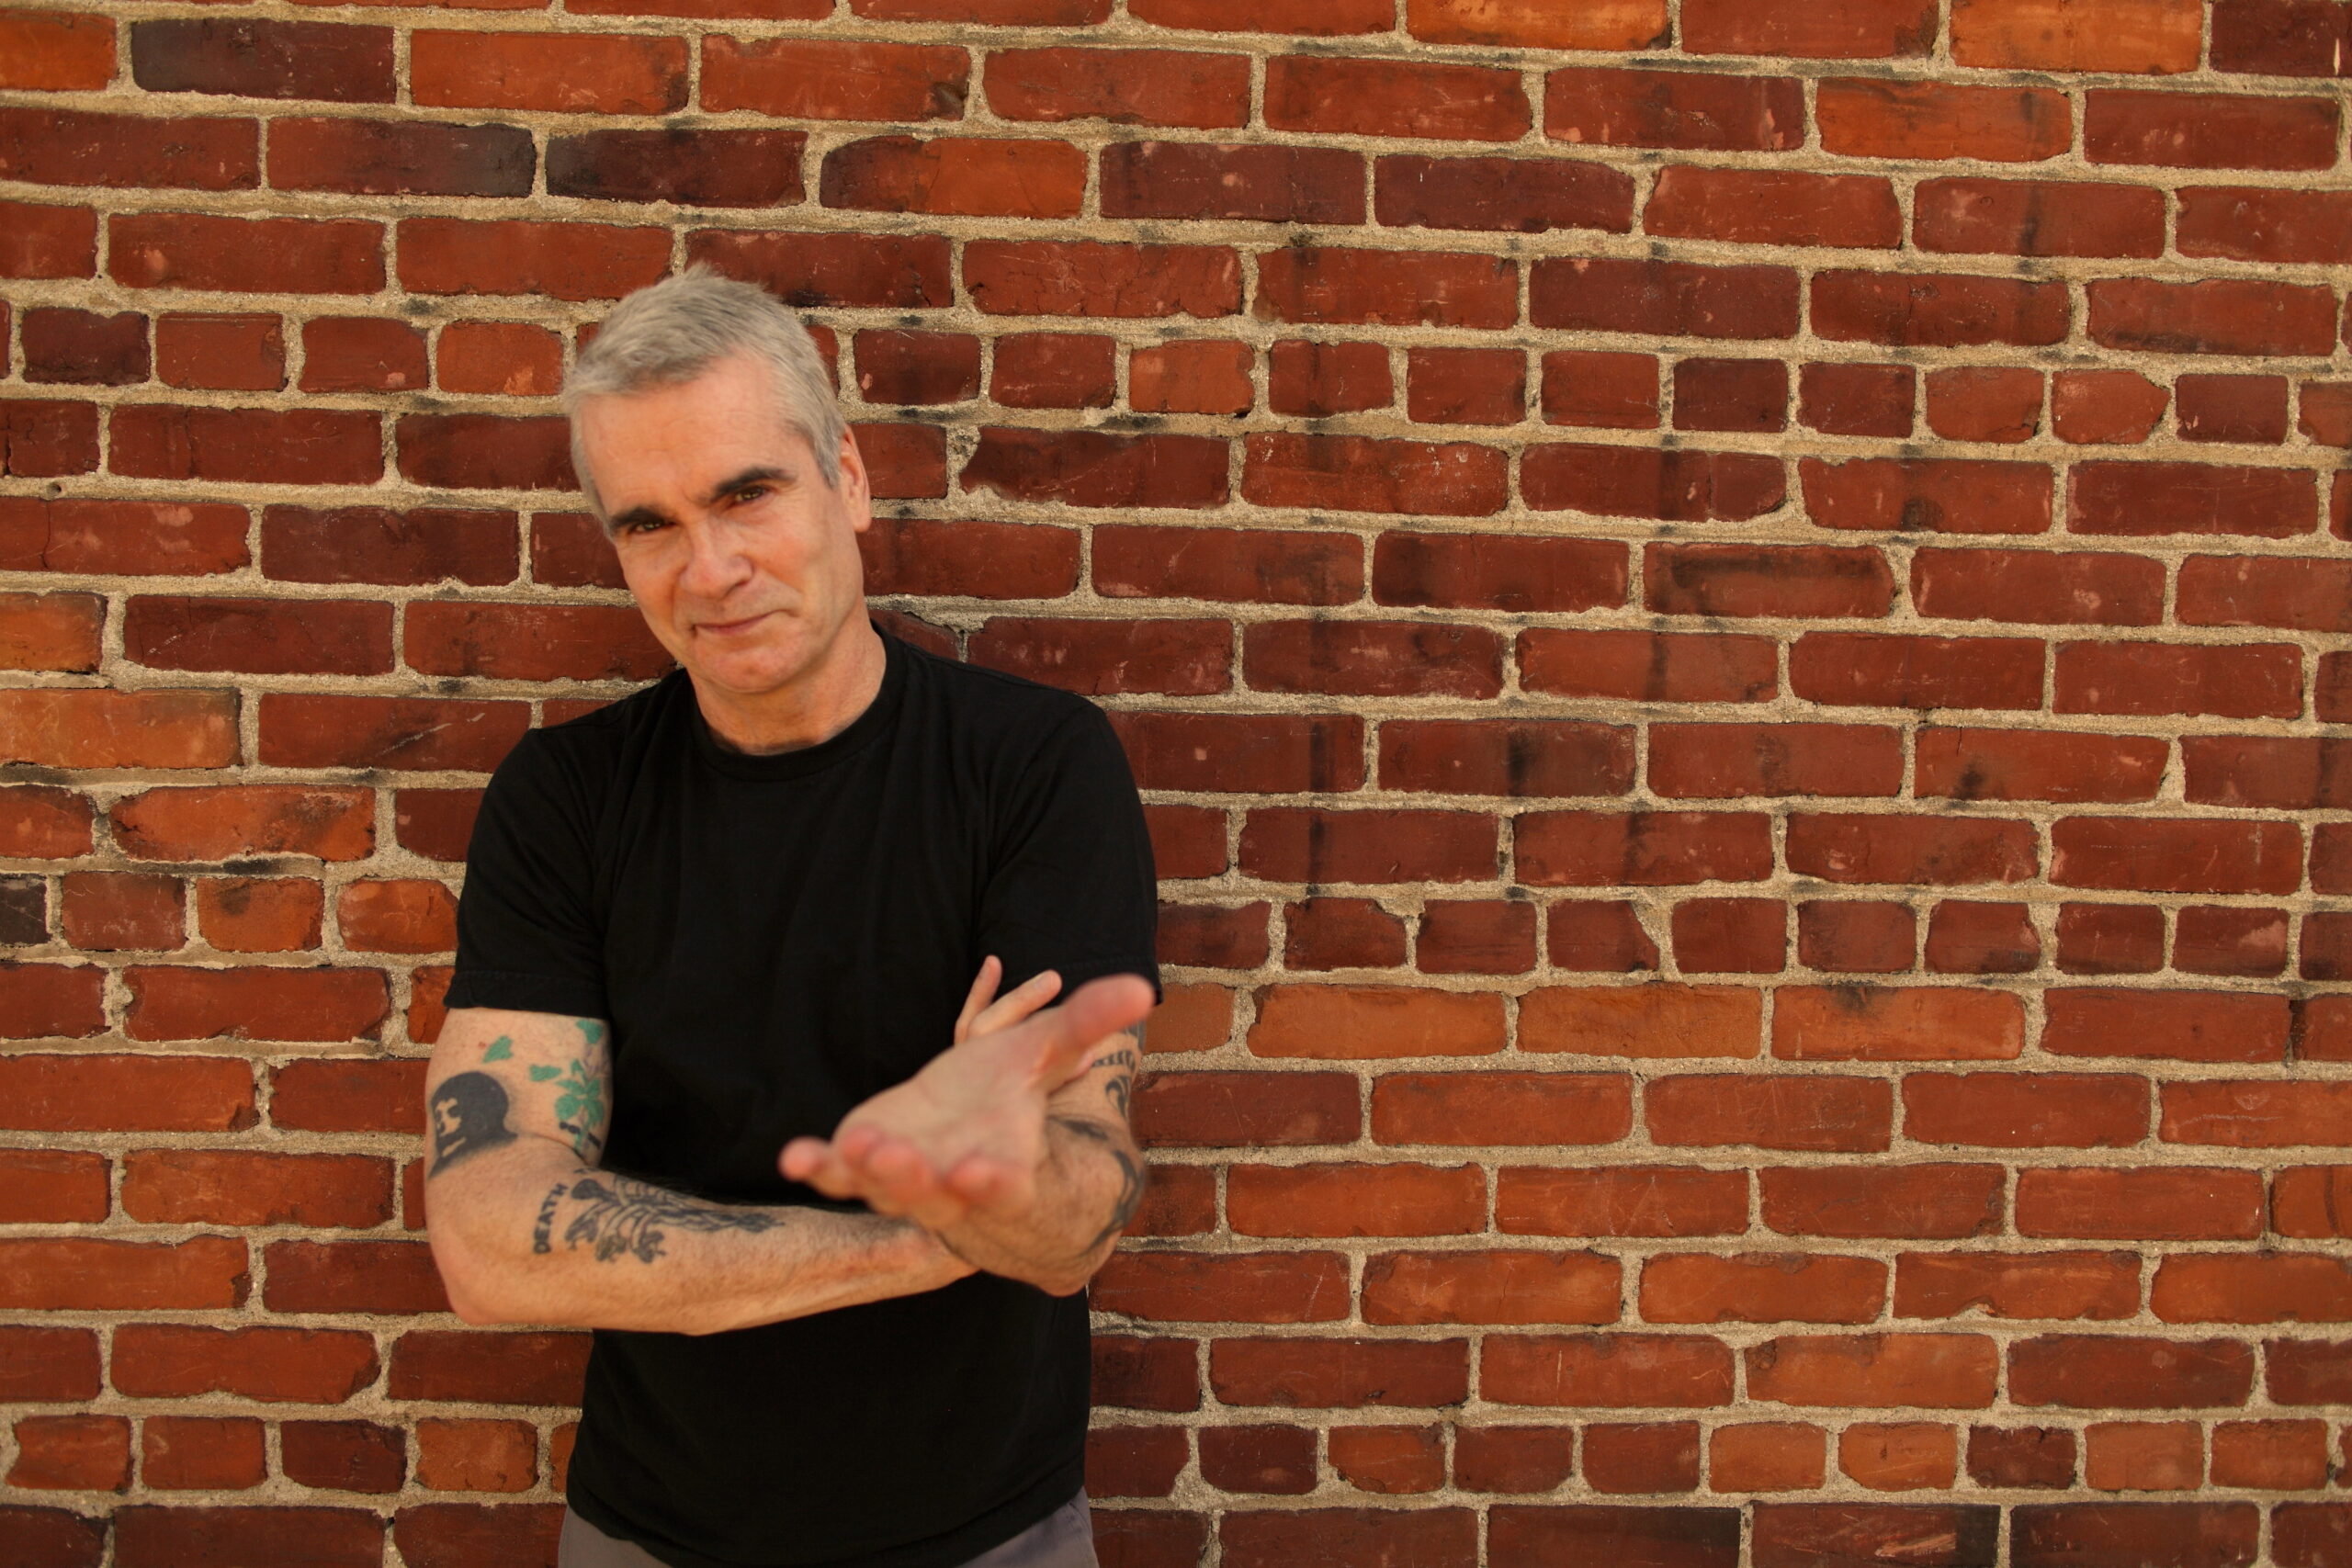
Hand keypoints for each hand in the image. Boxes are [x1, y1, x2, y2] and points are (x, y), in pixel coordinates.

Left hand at [778, 970, 1152, 1232]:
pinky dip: (817, 1166)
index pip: (1003, 1182)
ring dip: (866, 1171)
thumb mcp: (1045, 1051)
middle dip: (914, 1177)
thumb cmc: (1010, 1092)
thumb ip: (1087, 1021)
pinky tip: (795, 1156)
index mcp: (1003, 1162)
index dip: (993, 1180)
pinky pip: (835, 1173)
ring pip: (881, 1186)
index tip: (979, 1172)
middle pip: (932, 1191)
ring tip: (852, 1147)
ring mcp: (902, 1179)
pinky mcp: (860, 1165)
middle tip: (898, 1158)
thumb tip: (1142, 985)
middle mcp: (950, 1183)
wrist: (964, 1131)